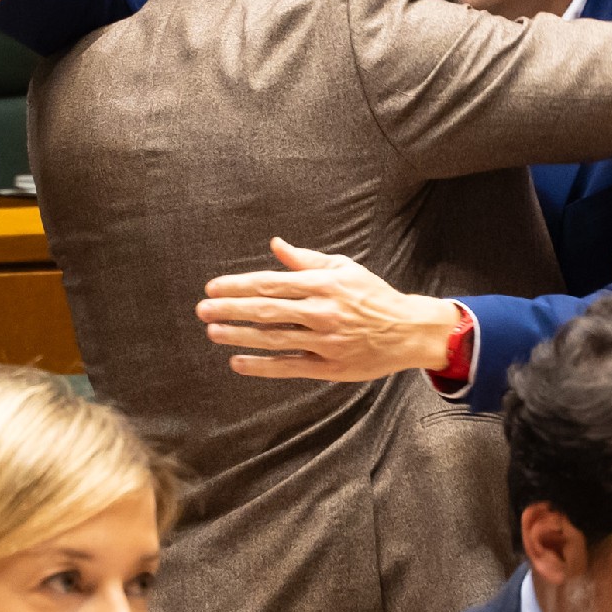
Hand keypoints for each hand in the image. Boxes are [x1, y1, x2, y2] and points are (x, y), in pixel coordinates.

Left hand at [195, 236, 462, 380]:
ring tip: (213, 332)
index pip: (271, 284)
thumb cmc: (373, 296)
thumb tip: (276, 245)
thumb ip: (306, 260)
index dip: (238, 286)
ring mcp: (325, 341)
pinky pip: (289, 366)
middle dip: (230, 310)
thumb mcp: (344, 269)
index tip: (213, 288)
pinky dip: (262, 365)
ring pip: (274, 339)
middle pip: (266, 311)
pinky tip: (238, 361)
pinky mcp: (329, 366)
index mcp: (323, 284)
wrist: (409, 330)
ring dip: (239, 336)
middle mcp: (322, 312)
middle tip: (202, 310)